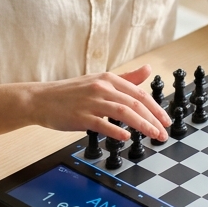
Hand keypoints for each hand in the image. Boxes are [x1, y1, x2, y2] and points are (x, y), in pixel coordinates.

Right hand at [27, 64, 169, 141]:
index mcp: (109, 79)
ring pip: (123, 112)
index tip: (166, 121)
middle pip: (135, 103)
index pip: (140, 94)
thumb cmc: (71, 93)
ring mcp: (91, 101)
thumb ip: (126, 78)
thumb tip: (148, 69)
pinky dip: (116, 130)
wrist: (41, 99)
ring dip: (142, 125)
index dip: (156, 108)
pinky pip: (102, 123)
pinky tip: (126, 137)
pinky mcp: (80, 116)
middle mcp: (102, 87)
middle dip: (153, 119)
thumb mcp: (99, 80)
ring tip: (153, 136)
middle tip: (163, 134)